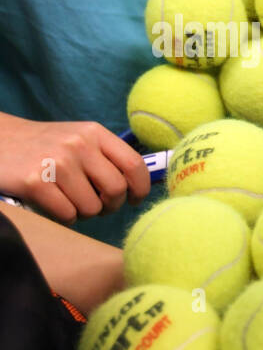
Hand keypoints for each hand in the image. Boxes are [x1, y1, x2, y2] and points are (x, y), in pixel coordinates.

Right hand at [0, 114, 149, 221]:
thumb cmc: (43, 146)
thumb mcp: (77, 139)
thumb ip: (105, 157)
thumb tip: (137, 187)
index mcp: (94, 133)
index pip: (134, 164)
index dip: (141, 188)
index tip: (134, 199)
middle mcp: (78, 145)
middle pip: (116, 190)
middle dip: (110, 206)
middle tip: (97, 205)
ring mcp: (56, 163)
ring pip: (92, 207)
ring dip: (83, 212)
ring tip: (69, 200)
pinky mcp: (35, 183)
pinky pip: (68, 215)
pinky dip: (64, 217)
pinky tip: (53, 204)